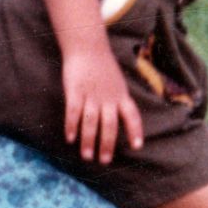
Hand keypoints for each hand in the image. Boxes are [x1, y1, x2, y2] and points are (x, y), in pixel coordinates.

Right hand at [62, 47, 141, 163]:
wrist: (86, 46)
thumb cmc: (101, 65)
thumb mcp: (117, 81)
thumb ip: (118, 99)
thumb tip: (120, 117)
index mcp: (121, 95)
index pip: (132, 115)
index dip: (135, 131)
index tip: (137, 146)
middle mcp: (108, 97)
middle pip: (109, 125)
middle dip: (107, 145)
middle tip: (104, 160)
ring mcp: (91, 95)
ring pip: (91, 123)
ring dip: (88, 141)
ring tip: (86, 156)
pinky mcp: (75, 91)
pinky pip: (74, 112)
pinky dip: (71, 126)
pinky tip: (70, 138)